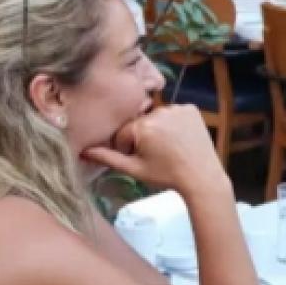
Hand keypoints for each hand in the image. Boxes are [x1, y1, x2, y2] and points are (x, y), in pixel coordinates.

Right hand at [81, 104, 227, 194]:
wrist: (202, 176)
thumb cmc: (166, 175)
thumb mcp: (134, 169)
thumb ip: (108, 158)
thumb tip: (83, 151)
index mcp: (143, 126)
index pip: (123, 133)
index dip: (128, 148)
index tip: (140, 160)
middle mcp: (159, 111)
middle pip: (140, 123)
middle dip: (143, 138)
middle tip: (156, 155)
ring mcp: (178, 108)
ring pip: (157, 117)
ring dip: (158, 129)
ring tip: (168, 148)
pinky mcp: (192, 109)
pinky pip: (174, 113)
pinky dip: (174, 123)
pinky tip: (180, 138)